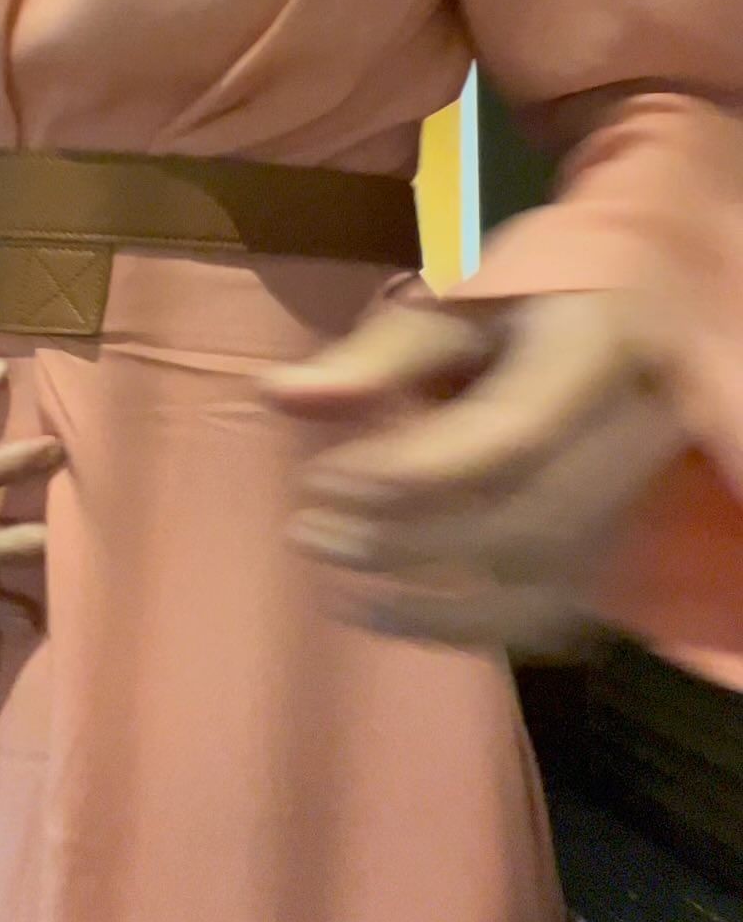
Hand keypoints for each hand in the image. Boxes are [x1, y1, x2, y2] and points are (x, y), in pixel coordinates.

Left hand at [261, 291, 687, 658]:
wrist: (630, 309)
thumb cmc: (527, 296)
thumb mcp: (455, 297)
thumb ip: (377, 351)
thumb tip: (278, 395)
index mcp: (600, 344)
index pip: (514, 432)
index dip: (416, 470)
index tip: (323, 477)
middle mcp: (639, 425)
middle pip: (531, 516)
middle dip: (411, 537)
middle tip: (310, 531)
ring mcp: (642, 490)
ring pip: (550, 578)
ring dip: (436, 602)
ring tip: (338, 591)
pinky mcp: (623, 537)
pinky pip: (559, 608)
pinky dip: (472, 626)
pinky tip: (389, 616)